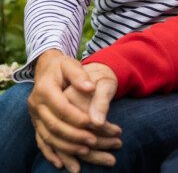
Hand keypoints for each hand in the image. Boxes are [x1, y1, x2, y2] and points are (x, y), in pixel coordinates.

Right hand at [29, 52, 119, 170]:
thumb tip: (90, 88)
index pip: (61, 107)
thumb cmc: (63, 66)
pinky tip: (61, 163)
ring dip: (66, 147)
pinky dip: (50, 153)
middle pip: (54, 125)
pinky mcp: (36, 123)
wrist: (47, 68)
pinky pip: (40, 141)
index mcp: (45, 89)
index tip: (93, 124)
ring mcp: (34, 116)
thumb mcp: (71, 64)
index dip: (77, 117)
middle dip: (74, 135)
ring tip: (86, 152)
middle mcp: (36, 105)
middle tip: (93, 141)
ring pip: (47, 137)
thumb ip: (80, 75)